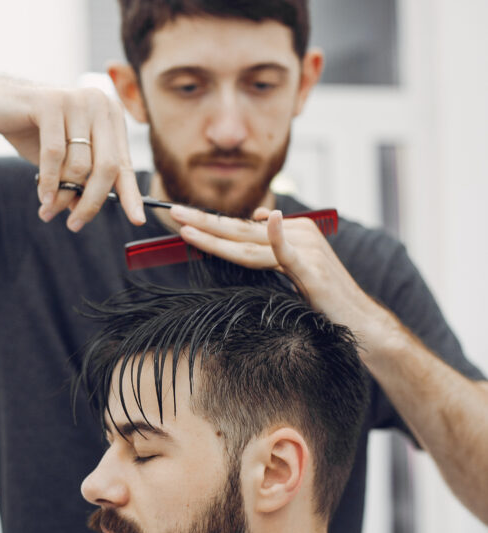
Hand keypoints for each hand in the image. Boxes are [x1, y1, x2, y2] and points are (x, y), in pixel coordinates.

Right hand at [0, 74, 145, 229]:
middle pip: (107, 167)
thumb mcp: (65, 159)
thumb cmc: (35, 132)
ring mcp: (76, 100)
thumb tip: (86, 212)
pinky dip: (50, 181)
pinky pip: (55, 154)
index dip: (131, 194)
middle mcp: (100, 104)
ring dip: (64, 195)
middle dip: (92, 202)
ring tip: (49, 210)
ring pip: (80, 164)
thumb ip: (81, 180)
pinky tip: (43, 198)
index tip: (138, 220)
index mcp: (111, 116)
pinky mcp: (50, 101)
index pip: (125, 164)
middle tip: (75, 225)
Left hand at [170, 204, 377, 331]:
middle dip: (204, 221)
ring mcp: (306, 249)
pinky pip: (287, 250)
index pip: (243, 228)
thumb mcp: (298, 268)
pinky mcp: (312, 268)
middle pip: (240, 230)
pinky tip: (266, 218)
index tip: (183, 218)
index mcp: (294, 230)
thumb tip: (259, 217)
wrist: (357, 321)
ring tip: (186, 226)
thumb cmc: (325, 300)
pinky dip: (276, 235)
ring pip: (250, 243)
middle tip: (173, 211)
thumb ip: (276, 246)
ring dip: (215, 233)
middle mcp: (299, 233)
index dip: (212, 223)